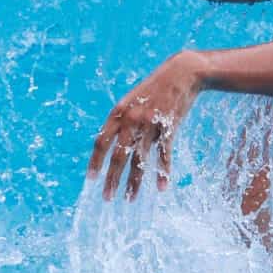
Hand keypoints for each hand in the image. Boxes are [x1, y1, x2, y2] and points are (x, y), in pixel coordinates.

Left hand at [88, 52, 204, 199]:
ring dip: (135, 182)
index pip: (101, 142)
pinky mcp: (169, 128)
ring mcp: (150, 124)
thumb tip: (108, 145)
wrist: (181, 73)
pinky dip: (163, 172)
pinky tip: (161, 187)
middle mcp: (131, 119)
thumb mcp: (130, 101)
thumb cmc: (153, 89)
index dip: (95, 162)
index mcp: (118, 112)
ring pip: (140, 159)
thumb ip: (120, 121)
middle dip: (112, 179)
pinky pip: (164, 155)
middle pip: (118, 155)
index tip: (91, 179)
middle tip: (107, 198)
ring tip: (130, 199)